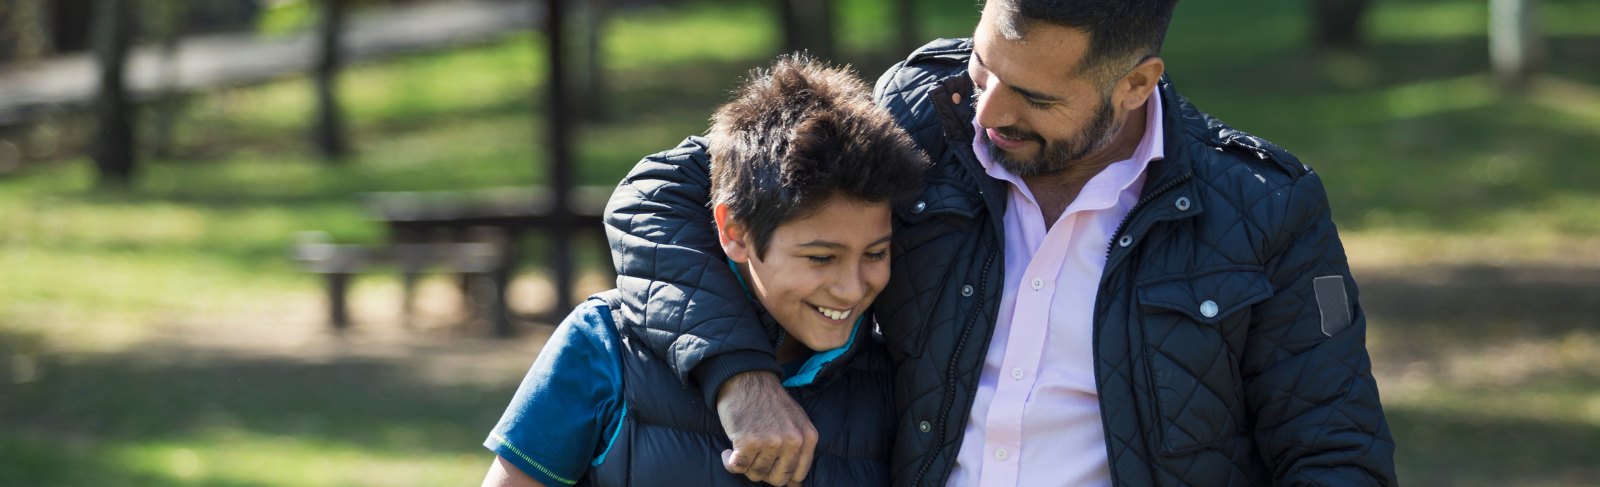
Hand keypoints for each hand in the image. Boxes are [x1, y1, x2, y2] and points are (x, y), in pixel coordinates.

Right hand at [716, 371, 817, 485]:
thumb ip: (798, 450)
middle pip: (778, 479)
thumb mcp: (795, 422)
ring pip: (756, 474)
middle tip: (753, 458)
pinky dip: (729, 463)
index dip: (781, 474)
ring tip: (741, 450)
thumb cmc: (769, 402)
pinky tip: (728, 452)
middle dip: (763, 473)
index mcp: (808, 437)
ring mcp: (771, 442)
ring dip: (745, 466)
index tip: (769, 466)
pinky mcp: (749, 441)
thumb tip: (795, 486)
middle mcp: (792, 441)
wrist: (747, 378)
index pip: (798, 474)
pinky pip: (737, 468)